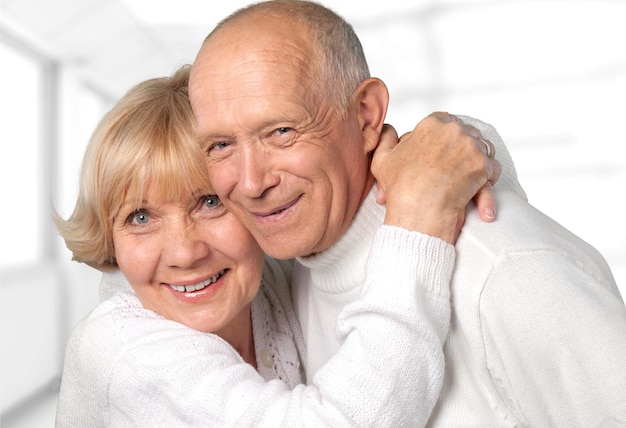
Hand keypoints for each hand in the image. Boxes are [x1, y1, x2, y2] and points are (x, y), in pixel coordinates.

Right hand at [371, 112, 501, 243]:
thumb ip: (385, 138)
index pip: (444, 120)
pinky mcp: (483, 166)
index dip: (444, 134)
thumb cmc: (399, 187)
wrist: (417, 210)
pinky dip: (489, 177)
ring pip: (483, 147)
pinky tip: (481, 185)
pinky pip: (493, 167)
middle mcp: (454, 130)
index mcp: (431, 124)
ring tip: (470, 173)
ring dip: (478, 159)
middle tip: (458, 161)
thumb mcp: (382, 159)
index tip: (444, 147)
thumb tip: (388, 128)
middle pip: (466, 131)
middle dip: (464, 145)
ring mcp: (471, 147)